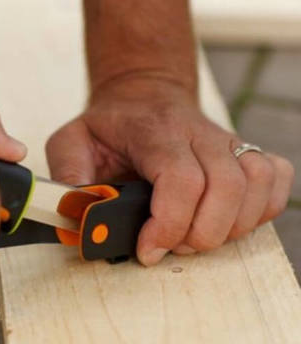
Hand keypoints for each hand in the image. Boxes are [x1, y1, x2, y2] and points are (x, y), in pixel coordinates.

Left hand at [46, 78, 293, 265]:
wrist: (143, 94)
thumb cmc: (108, 125)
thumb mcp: (70, 141)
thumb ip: (67, 175)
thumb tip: (74, 216)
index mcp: (155, 132)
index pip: (181, 180)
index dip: (170, 224)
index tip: (148, 250)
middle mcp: (199, 134)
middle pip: (226, 189)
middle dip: (199, 235)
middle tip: (170, 246)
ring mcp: (227, 141)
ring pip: (256, 186)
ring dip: (230, 227)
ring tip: (195, 235)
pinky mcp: (245, 151)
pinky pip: (276, 180)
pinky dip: (262, 209)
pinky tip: (229, 218)